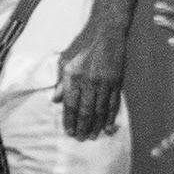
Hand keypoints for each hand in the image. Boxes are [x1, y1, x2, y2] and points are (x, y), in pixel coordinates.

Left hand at [54, 24, 126, 140]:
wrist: (108, 35)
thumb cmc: (84, 47)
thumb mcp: (67, 61)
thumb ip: (61, 82)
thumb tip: (56, 101)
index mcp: (74, 76)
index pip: (70, 104)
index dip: (69, 120)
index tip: (69, 132)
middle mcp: (89, 81)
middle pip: (85, 111)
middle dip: (82, 127)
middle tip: (81, 139)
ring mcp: (104, 83)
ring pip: (100, 110)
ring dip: (96, 126)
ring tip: (92, 136)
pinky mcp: (117, 83)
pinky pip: (113, 104)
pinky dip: (111, 117)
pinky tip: (108, 127)